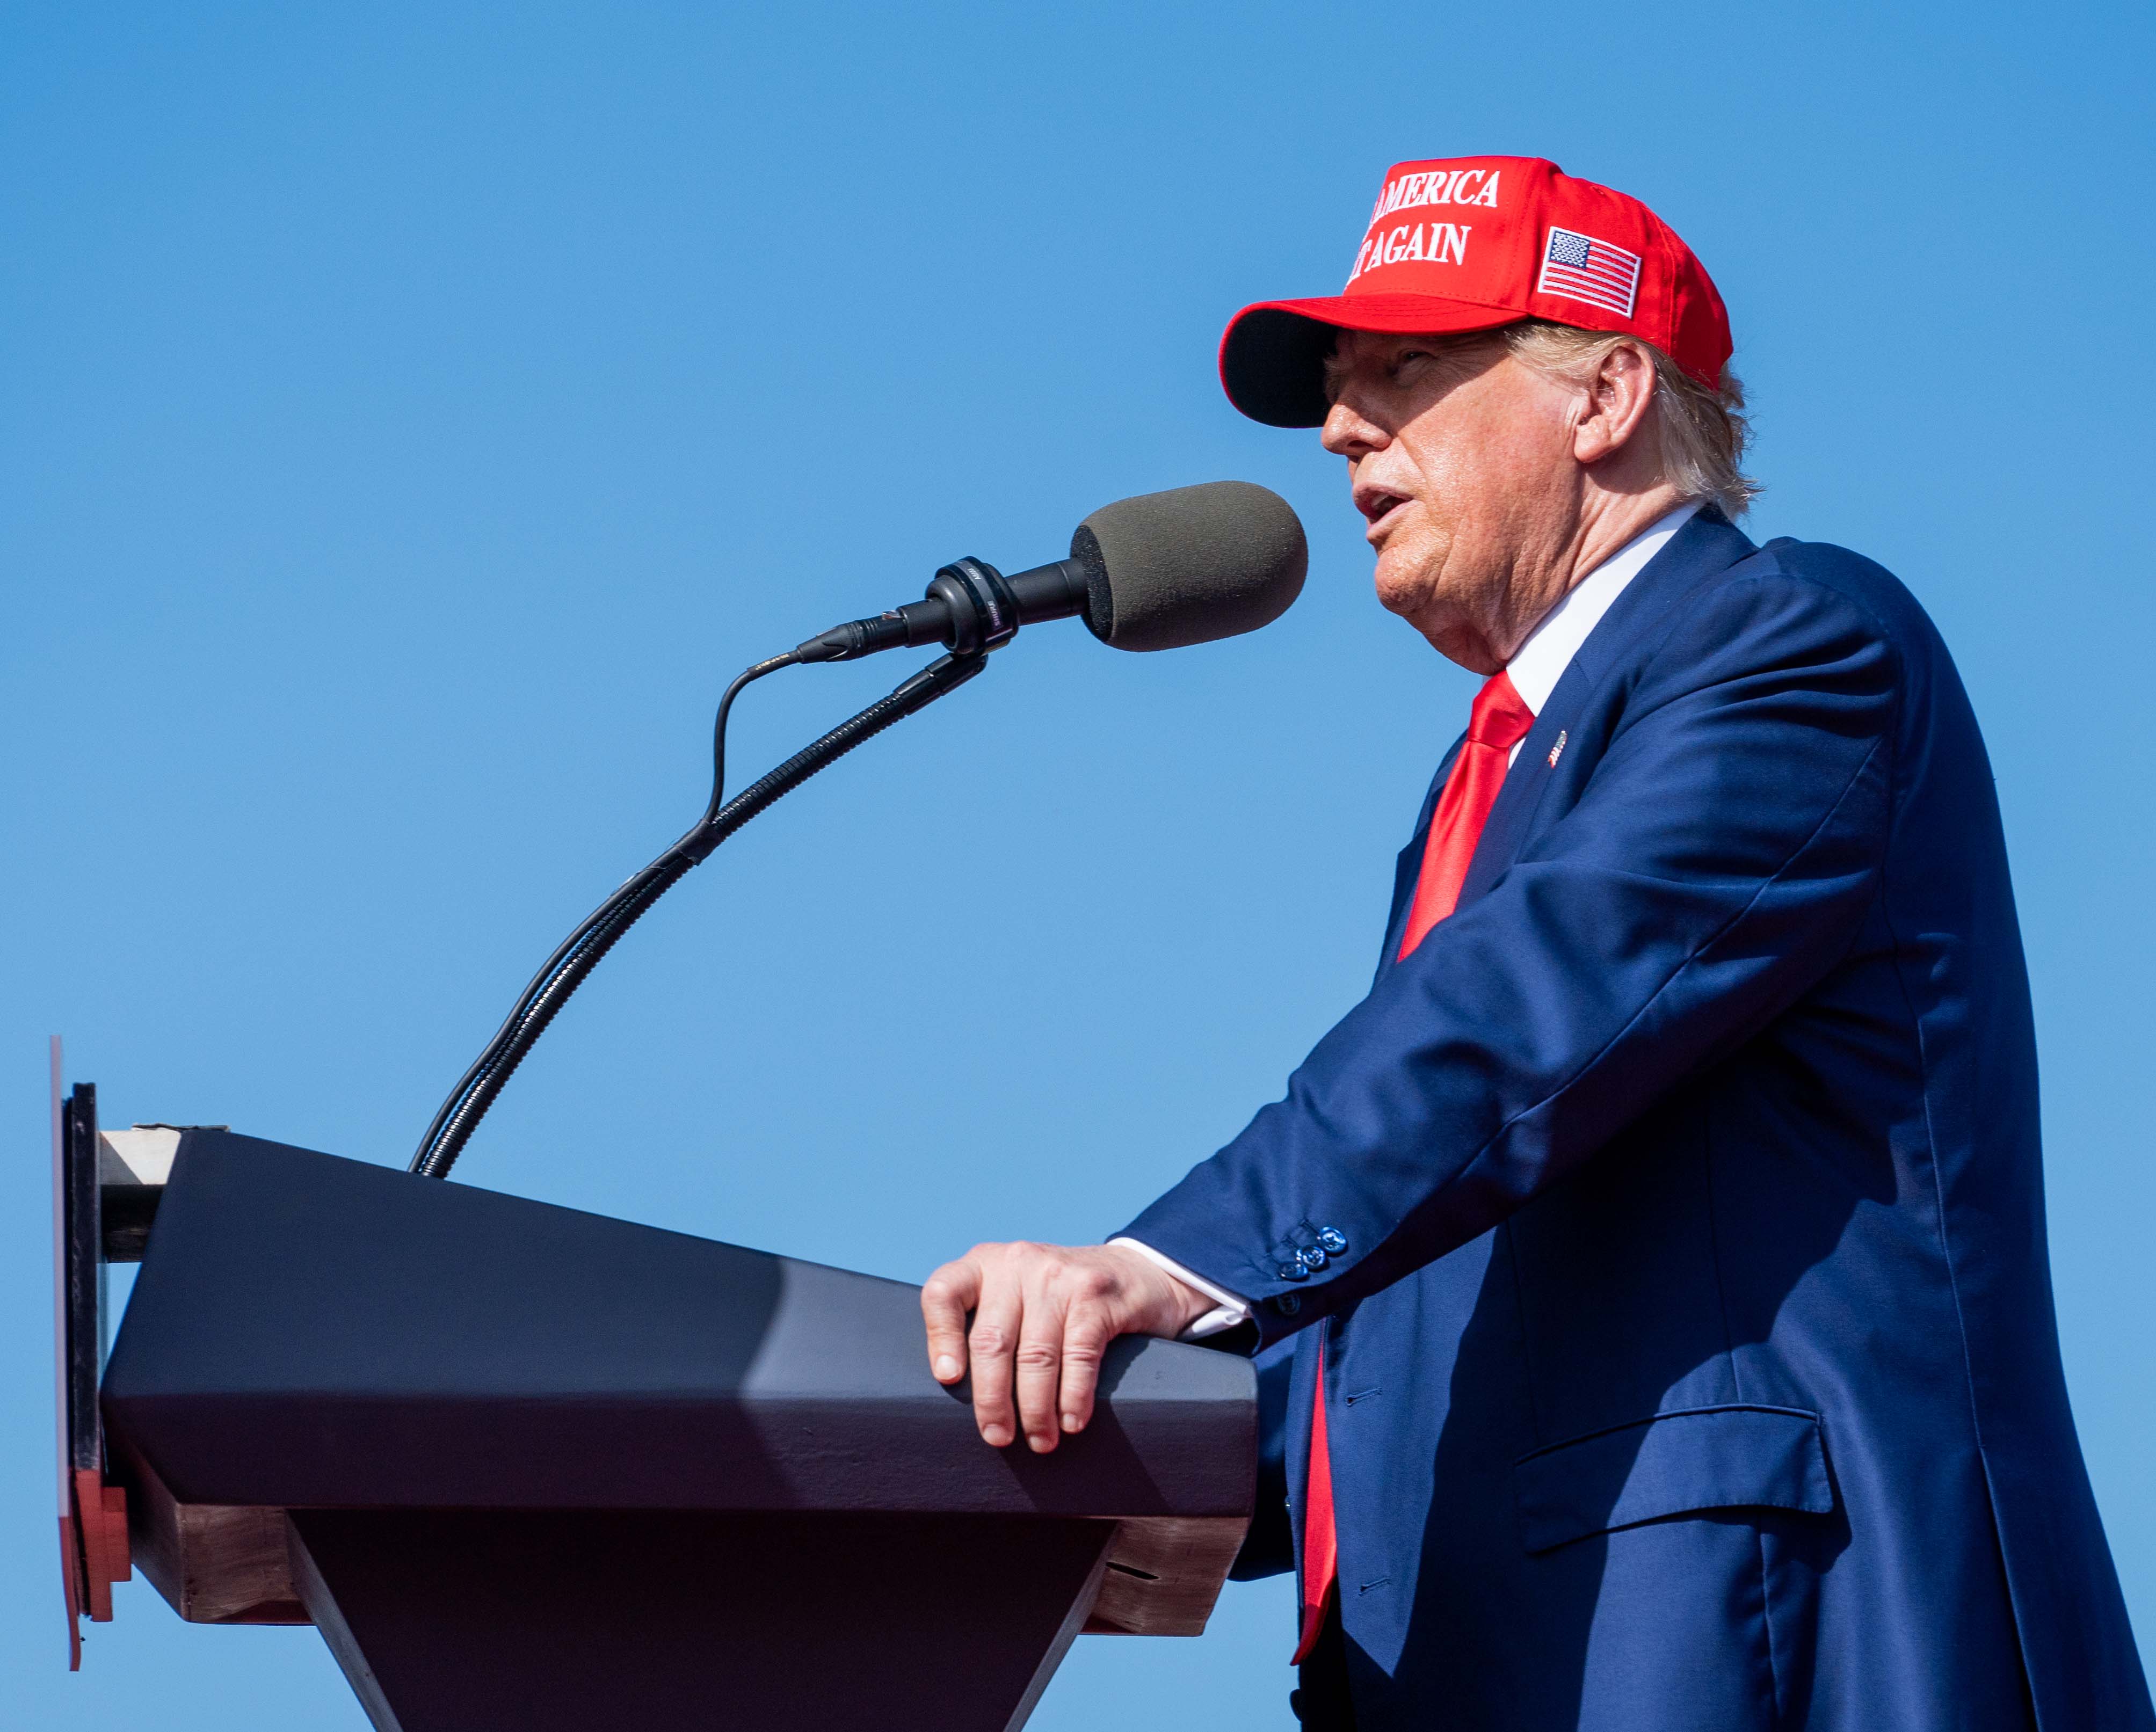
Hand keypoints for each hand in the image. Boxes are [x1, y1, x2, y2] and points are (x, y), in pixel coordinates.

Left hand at [920, 1241, 1213, 1452]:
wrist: (1133, 1273)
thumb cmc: (1056, 1301)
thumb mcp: (1013, 1295)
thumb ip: (983, 1324)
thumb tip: (955, 1394)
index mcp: (984, 1264)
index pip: (944, 1292)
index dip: (940, 1338)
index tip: (949, 1379)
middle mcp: (1017, 1263)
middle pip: (991, 1340)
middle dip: (992, 1399)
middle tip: (998, 1437)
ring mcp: (1058, 1277)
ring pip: (1036, 1355)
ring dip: (1036, 1410)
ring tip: (1040, 1441)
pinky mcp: (1095, 1296)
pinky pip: (1078, 1355)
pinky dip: (1073, 1396)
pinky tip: (1072, 1422)